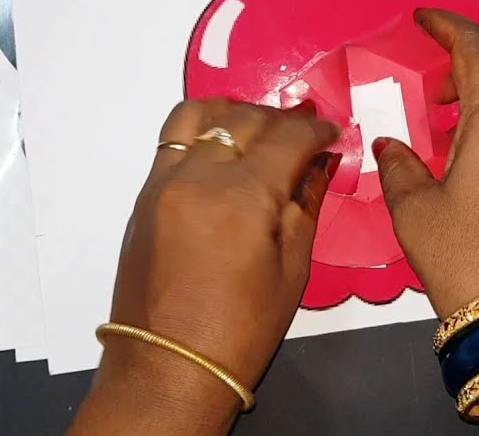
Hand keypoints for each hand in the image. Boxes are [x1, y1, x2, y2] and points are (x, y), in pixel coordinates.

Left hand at [73, 98, 339, 435]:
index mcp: (244, 198)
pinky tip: (223, 145)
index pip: (289, 137)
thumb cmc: (242, 330)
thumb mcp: (293, 269)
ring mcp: (165, 181)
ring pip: (200, 114)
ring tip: (259, 128)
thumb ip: (306, 204)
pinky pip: (172, 138)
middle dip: (283, 119)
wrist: (170, 366)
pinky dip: (201, 129)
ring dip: (235, 112)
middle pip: (247, 118)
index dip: (319, 130)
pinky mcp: (144, 194)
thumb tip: (321, 163)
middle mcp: (200, 177)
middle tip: (305, 132)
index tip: (333, 134)